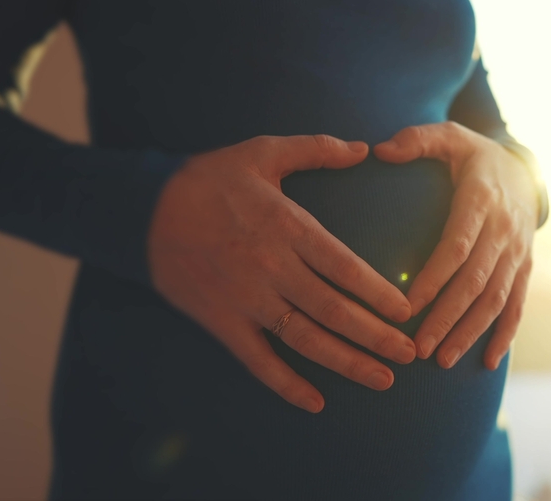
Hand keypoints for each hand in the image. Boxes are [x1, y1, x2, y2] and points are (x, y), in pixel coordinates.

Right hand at [148, 135, 414, 412]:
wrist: (141, 210)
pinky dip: (286, 384)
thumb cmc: (208, 179)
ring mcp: (246, 299)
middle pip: (334, 310)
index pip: (345, 267)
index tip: (408, 312)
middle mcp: (272, 268)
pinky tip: (316, 402)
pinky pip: (258, 361)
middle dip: (376, 336)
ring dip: (346, 362)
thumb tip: (362, 148)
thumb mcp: (262, 152)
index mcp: (288, 227)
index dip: (378, 292)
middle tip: (408, 354)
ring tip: (382, 379)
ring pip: (305, 339)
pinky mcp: (221, 321)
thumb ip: (315, 150)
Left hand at [374, 122, 536, 370]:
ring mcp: (518, 252)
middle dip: (447, 317)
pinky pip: (517, 305)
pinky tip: (487, 362)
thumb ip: (416, 139)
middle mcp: (505, 230)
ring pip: (496, 299)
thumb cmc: (474, 155)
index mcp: (482, 199)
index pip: (456, 246)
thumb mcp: (449, 136)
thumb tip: (380, 149)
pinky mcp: (525, 268)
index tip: (405, 306)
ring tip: (443, 360)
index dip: (433, 278)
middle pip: (475, 281)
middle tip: (418, 348)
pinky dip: (505, 335)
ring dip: (471, 332)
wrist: (526, 169)